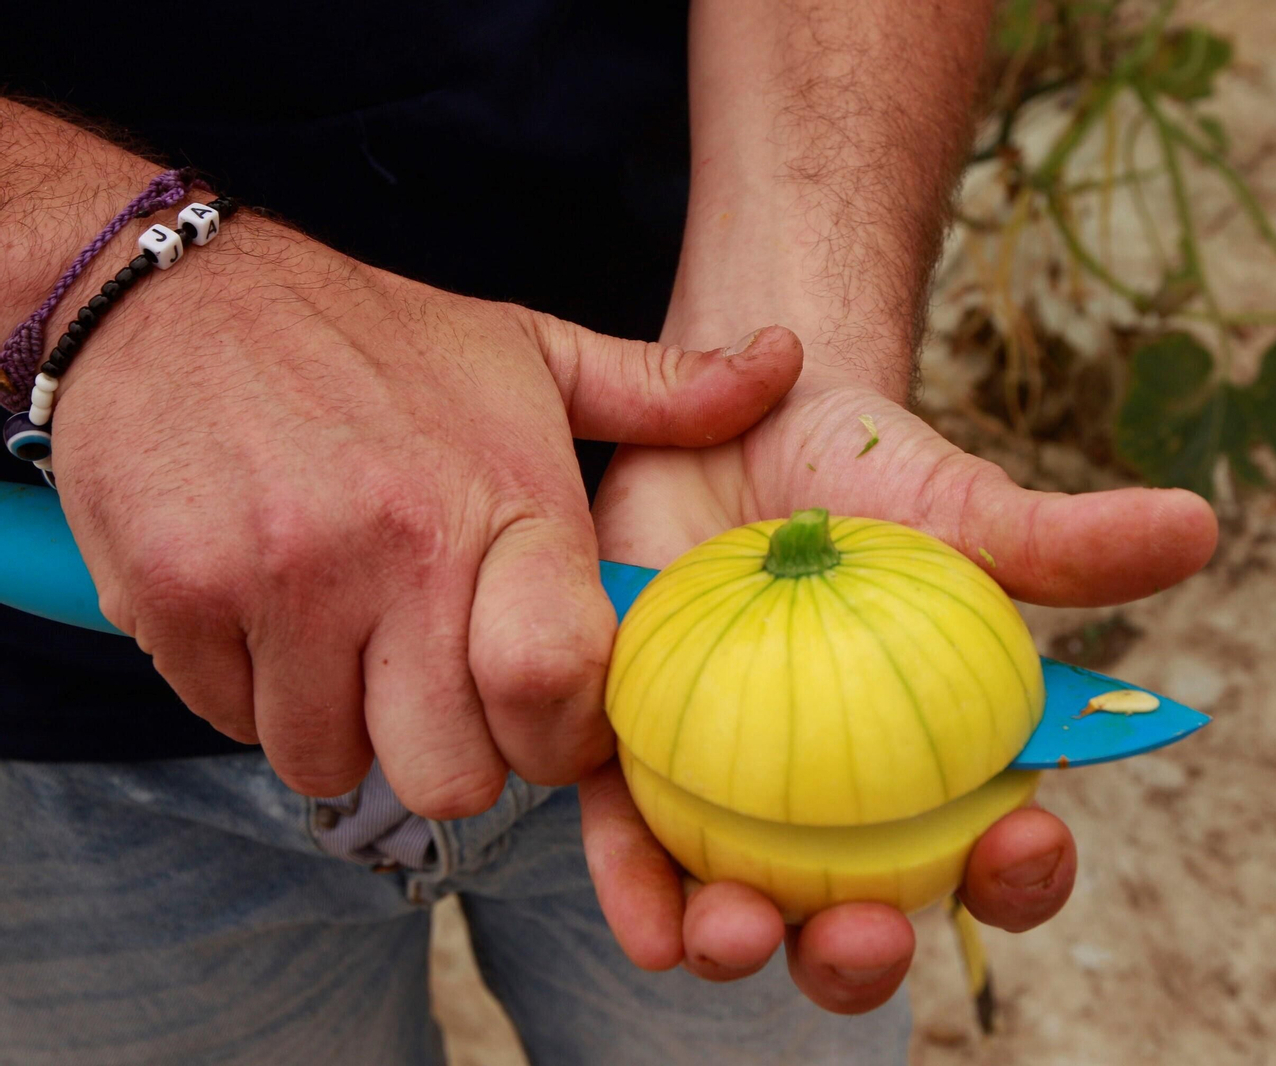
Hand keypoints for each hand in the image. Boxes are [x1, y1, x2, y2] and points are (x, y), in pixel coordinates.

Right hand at [52, 219, 801, 817]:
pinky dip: (254, 697)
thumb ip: (664, 388)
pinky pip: (234, 723)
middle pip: (450, 775)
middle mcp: (397, 549)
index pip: (555, 689)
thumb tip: (787, 366)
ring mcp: (281, 580)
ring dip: (344, 728)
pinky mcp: (178, 600)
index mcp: (503, 500)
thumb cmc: (372, 336)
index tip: (542, 715)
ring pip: (332, 764)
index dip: (558, 739)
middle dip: (451, 755)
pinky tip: (269, 616)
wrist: (176, 292)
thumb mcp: (529, 349)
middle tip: (437, 687)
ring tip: (348, 638)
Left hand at [585, 362, 1217, 1011]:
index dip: (1021, 877)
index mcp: (934, 770)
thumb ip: (1061, 542)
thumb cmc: (869, 477)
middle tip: (867, 937)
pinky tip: (650, 923)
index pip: (993, 856)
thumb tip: (1197, 523)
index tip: (1025, 842)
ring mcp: (730, 797)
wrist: (736, 420)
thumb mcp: (961, 507)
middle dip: (865, 962)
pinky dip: (638, 892)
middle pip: (862, 919)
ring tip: (738, 936)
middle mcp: (834, 809)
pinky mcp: (635, 765)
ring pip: (745, 909)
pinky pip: (631, 844)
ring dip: (745, 948)